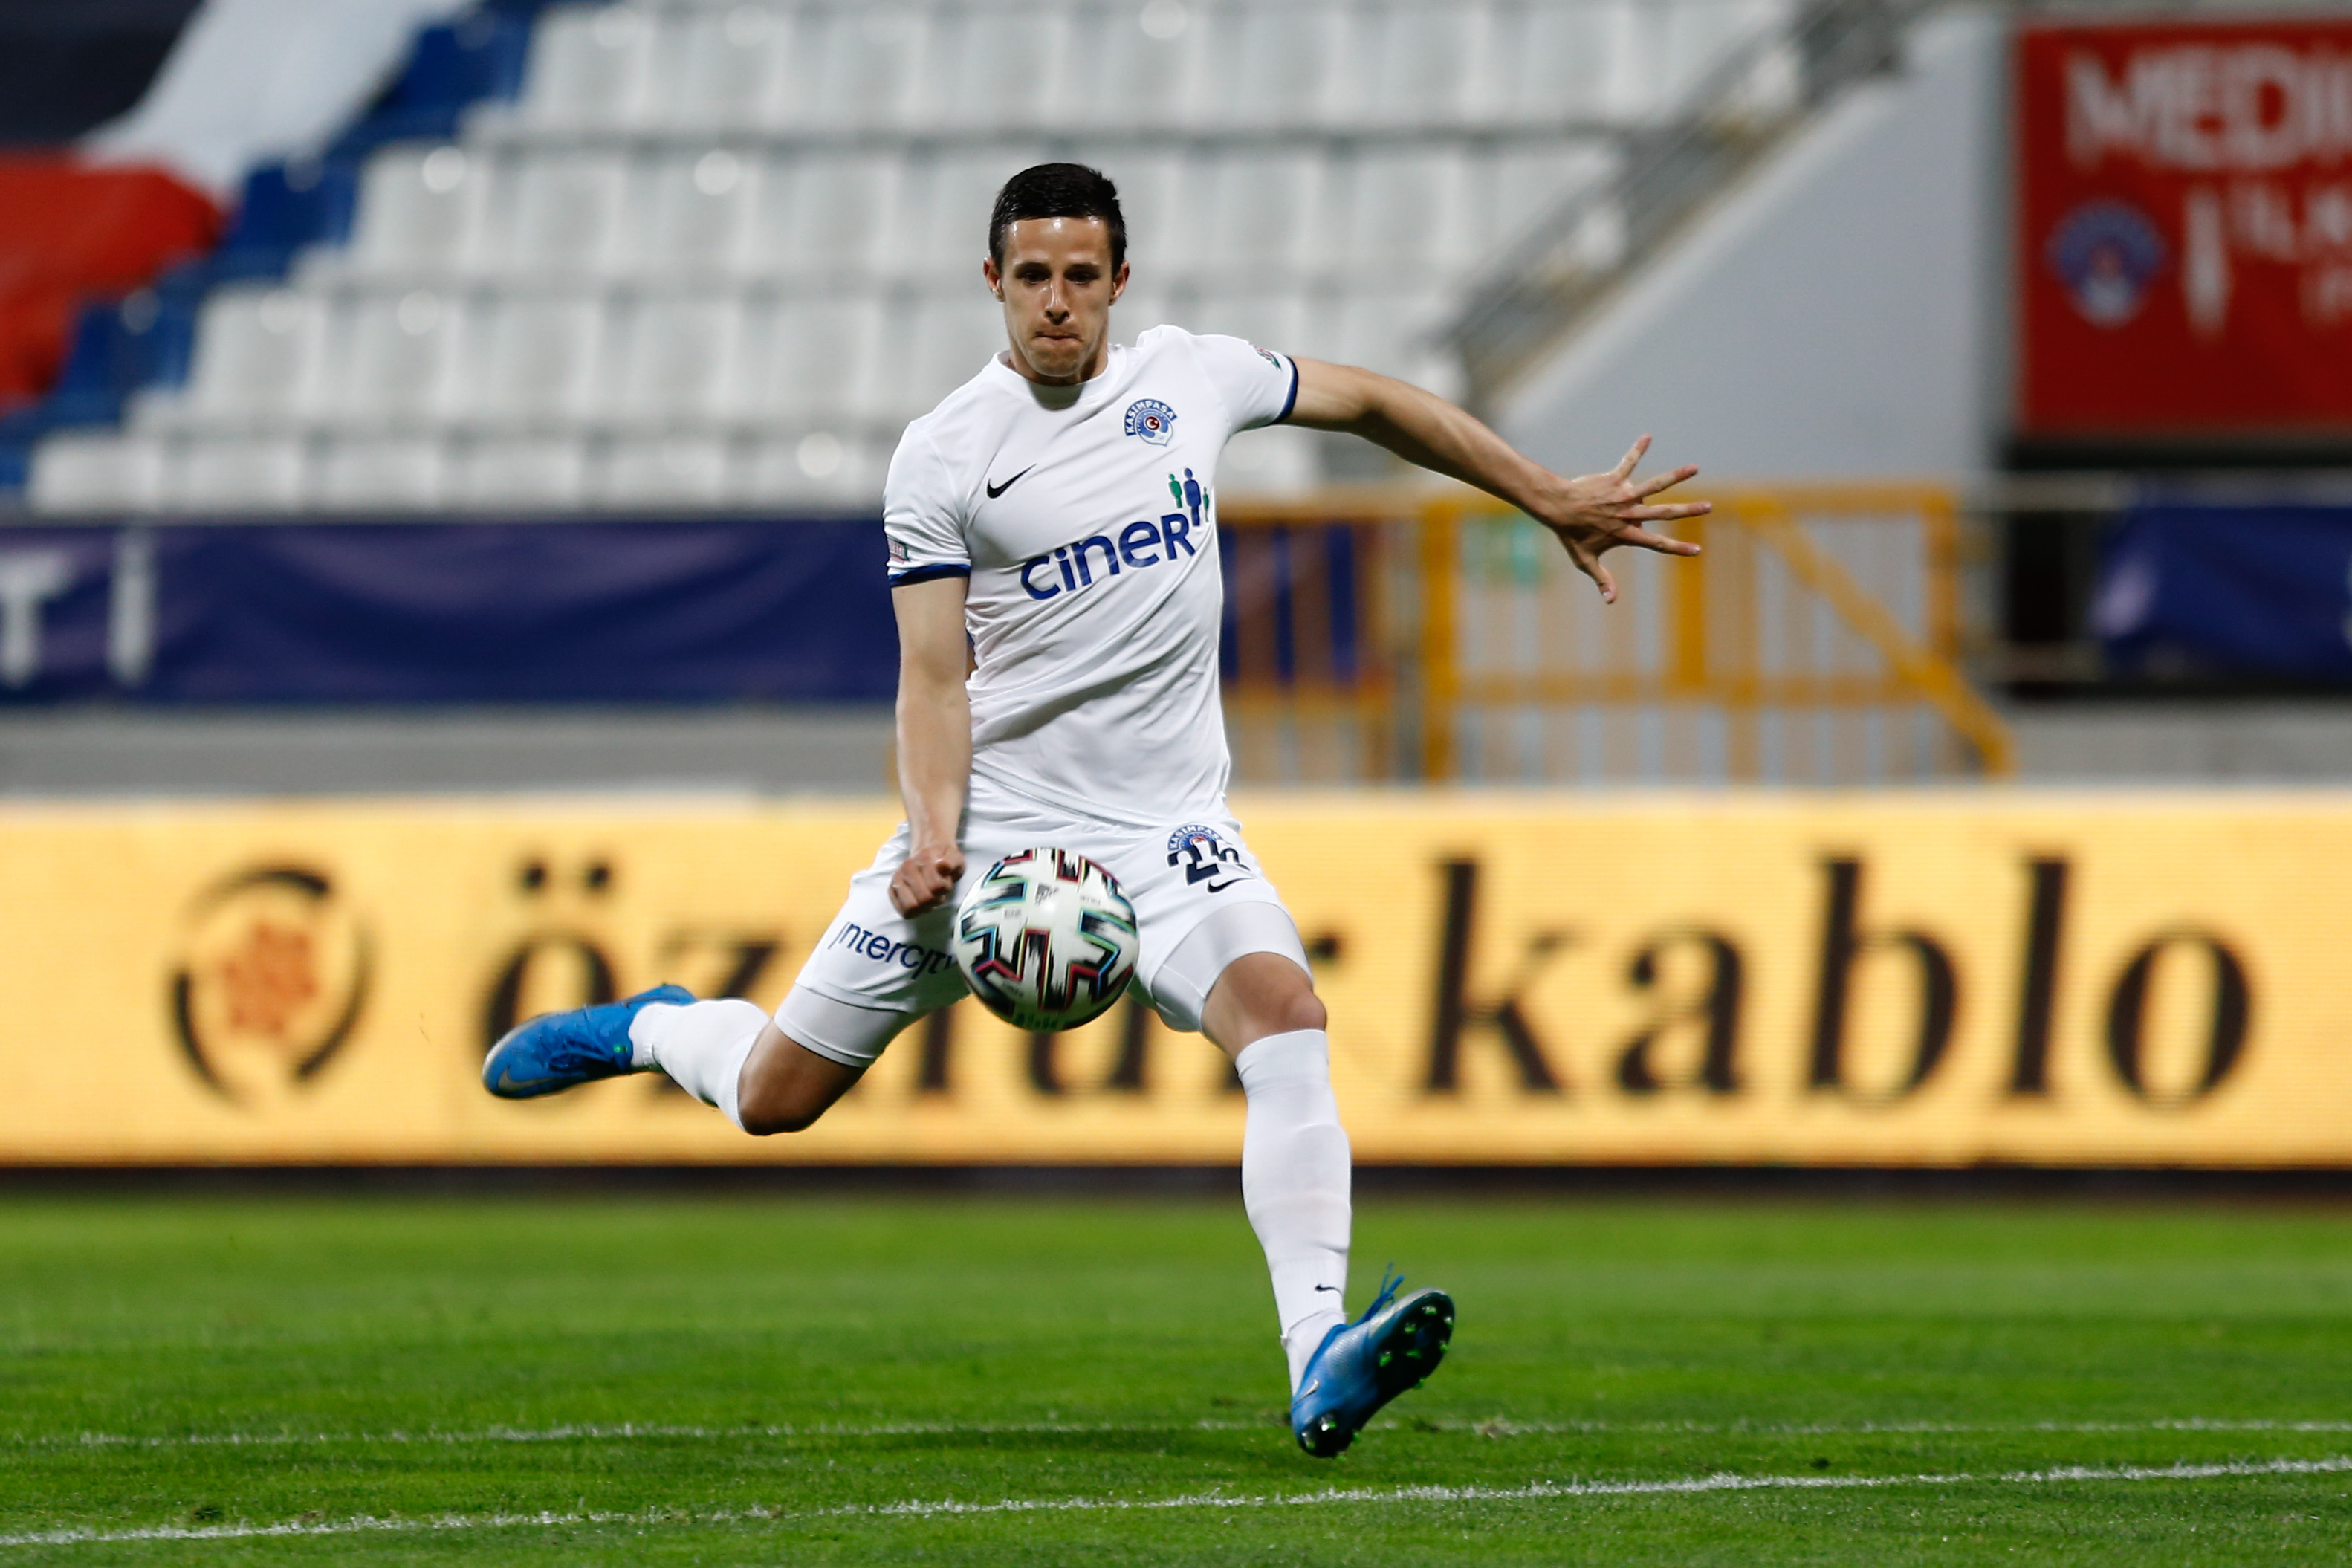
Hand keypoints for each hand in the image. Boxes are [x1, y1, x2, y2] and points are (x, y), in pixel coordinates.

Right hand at [889, 840, 965, 916]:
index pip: (936, 887)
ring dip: (924, 907)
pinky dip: (915, 912)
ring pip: (911, 907)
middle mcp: (907, 867)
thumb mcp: (955, 858)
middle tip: (938, 893)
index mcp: (924, 859)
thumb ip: (952, 862)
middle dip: (935, 900)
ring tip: (929, 898)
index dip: (945, 889)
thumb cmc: (944, 858)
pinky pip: (903, 910)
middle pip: (924, 899)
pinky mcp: (892, 888)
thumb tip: (943, 865)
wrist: (929, 851)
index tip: (945, 884)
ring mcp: (898, 878)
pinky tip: (921, 903)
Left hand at [1532, 435, 1708, 602]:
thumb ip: (1601, 579)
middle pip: (1664, 513)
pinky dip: (1638, 449)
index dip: (1677, 548)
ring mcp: (1623, 495)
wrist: (1557, 507)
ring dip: (1675, 476)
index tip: (1697, 550)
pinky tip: (1648, 436)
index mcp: (1626, 533)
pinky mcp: (1614, 479)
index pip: (1656, 544)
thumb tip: (1611, 601)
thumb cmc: (1571, 534)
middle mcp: (1629, 513)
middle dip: (1688, 511)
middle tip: (1709, 507)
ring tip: (1695, 468)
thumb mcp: (1585, 560)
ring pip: (1654, 485)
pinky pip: (1628, 461)